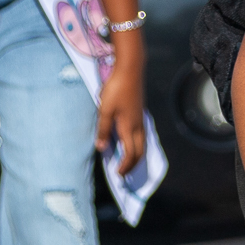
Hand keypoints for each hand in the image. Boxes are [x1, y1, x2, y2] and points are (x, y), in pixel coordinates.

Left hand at [94, 36, 145, 173]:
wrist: (130, 69)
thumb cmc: (116, 89)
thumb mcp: (105, 110)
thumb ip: (103, 130)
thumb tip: (101, 148)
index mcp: (129, 127)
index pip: (130, 154)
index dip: (125, 166)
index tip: (118, 174)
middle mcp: (138, 126)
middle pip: (140, 152)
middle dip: (133, 165)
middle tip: (124, 173)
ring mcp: (140, 119)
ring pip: (142, 143)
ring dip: (136, 155)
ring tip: (128, 161)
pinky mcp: (139, 113)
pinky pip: (141, 135)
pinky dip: (137, 145)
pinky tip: (130, 142)